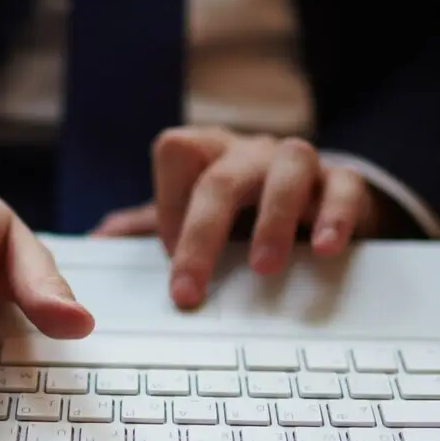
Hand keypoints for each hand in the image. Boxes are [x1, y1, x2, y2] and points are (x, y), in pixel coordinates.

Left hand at [92, 126, 378, 307]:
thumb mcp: (194, 214)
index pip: (174, 151)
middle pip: (222, 176)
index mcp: (209, 154)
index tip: (164, 254)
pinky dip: (334, 216)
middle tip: (190, 289)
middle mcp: (251, 152)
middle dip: (202, 234)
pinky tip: (324, 248)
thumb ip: (148, 226)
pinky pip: (343, 187)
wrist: (315, 202)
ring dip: (273, 218)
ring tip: (264, 268)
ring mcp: (299, 162)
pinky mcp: (342, 182)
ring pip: (288, 165)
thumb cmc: (243, 211)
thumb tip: (96, 240)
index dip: (166, 200)